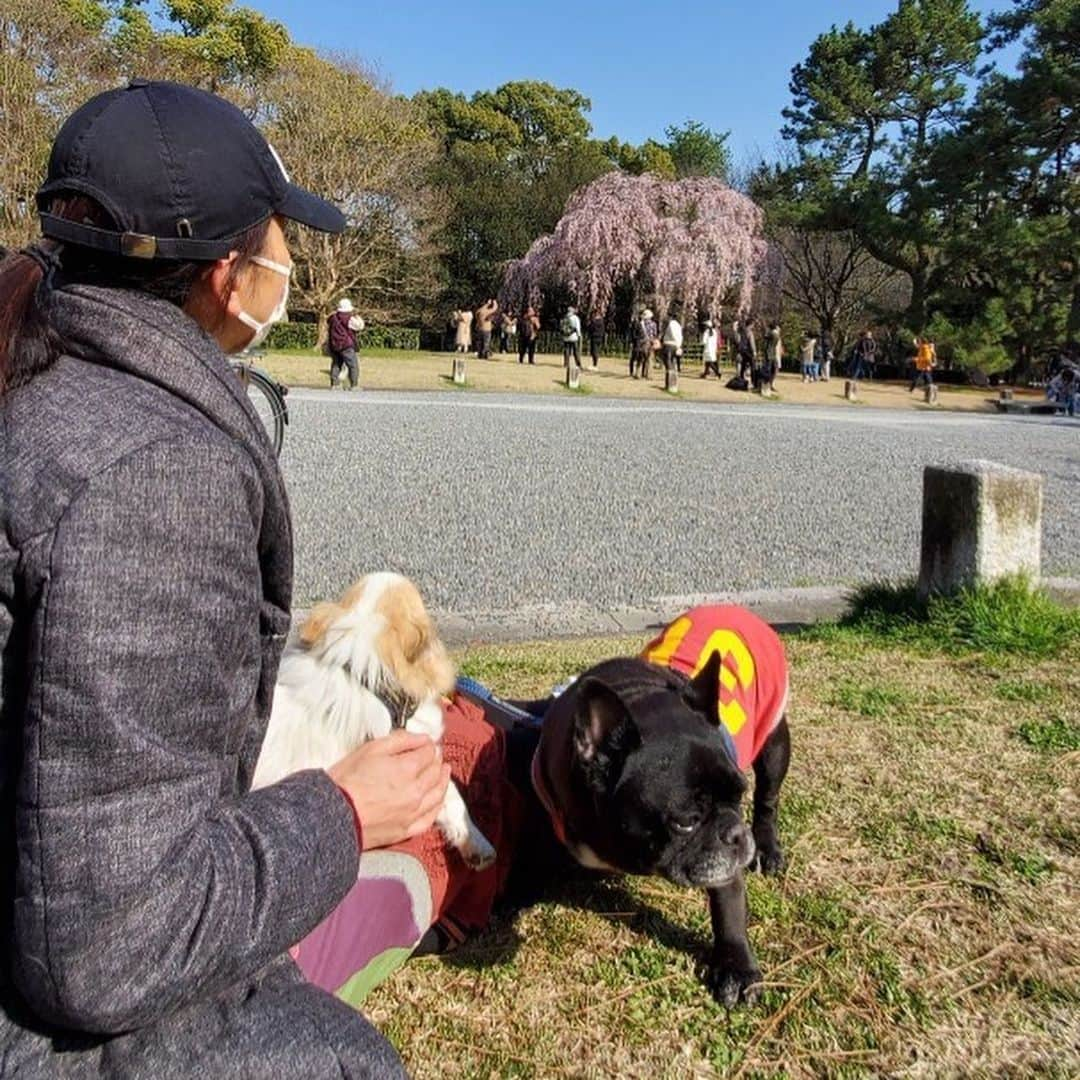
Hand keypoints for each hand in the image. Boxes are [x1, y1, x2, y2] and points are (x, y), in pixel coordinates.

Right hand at [328, 730, 450, 849]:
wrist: (332, 816)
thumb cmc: (347, 779)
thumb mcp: (371, 749)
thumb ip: (400, 740)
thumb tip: (423, 738)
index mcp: (408, 769)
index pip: (428, 753)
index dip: (428, 746)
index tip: (426, 744)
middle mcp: (416, 791)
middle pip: (435, 772)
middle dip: (436, 761)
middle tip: (435, 756)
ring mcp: (413, 813)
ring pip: (437, 795)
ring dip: (442, 781)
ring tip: (444, 772)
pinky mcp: (406, 831)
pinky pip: (429, 818)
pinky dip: (437, 806)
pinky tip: (438, 801)